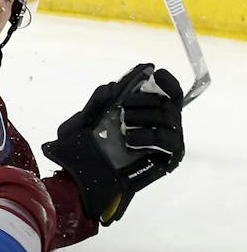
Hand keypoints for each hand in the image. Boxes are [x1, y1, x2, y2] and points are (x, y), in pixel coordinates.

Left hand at [42, 64, 183, 224]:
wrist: (84, 178)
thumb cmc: (84, 150)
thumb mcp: (82, 121)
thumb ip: (97, 102)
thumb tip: (111, 85)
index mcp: (146, 111)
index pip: (170, 91)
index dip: (167, 81)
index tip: (155, 73)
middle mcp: (161, 124)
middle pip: (168, 100)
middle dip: (143, 99)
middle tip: (123, 108)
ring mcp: (167, 141)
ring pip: (170, 117)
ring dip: (145, 116)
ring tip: (124, 124)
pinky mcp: (168, 158)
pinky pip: (167, 140)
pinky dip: (148, 136)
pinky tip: (130, 140)